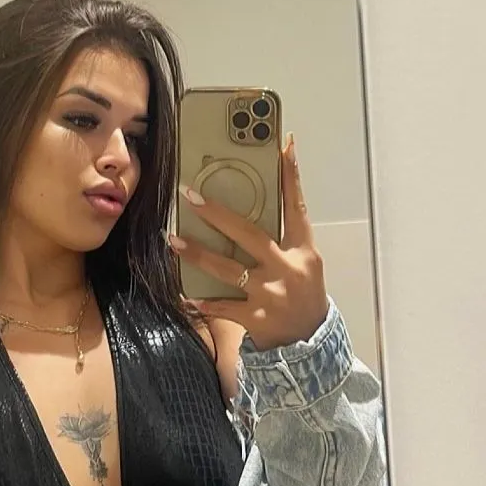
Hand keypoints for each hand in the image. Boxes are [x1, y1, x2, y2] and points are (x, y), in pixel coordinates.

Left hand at [171, 133, 328, 351]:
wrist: (310, 339)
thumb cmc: (303, 292)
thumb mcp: (304, 261)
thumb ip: (285, 235)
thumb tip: (262, 201)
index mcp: (303, 250)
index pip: (296, 206)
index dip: (291, 176)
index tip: (283, 146)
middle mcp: (288, 269)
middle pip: (249, 234)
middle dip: (218, 214)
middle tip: (191, 196)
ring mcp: (271, 295)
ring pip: (228, 269)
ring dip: (198, 254)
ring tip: (174, 241)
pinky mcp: (257, 318)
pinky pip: (223, 307)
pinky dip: (203, 302)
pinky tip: (184, 295)